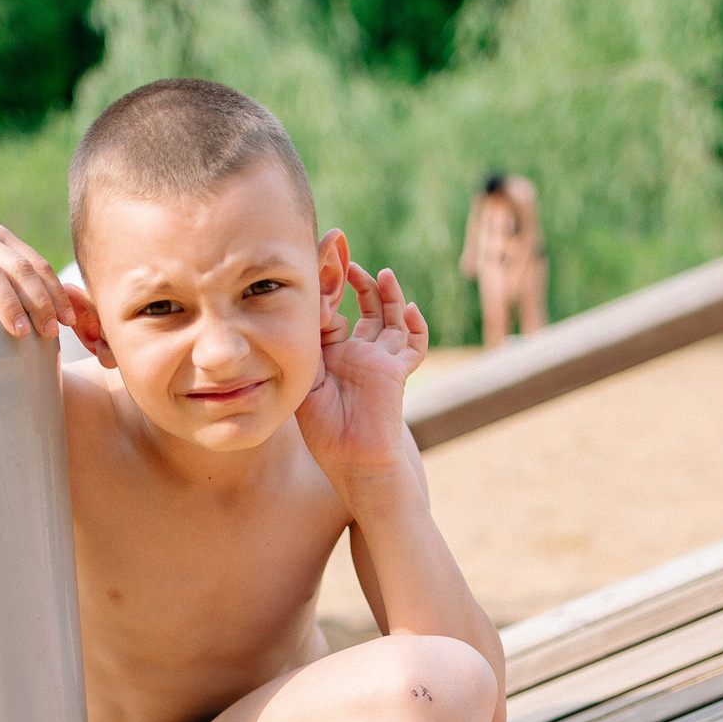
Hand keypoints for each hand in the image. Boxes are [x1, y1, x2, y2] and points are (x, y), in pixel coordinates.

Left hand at [297, 262, 428, 485]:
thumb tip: (319, 308)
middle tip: (349, 259)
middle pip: (363, 310)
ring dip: (387, 296)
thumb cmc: (325, 433)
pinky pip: (414, 345)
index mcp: (329, 357)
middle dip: (357, 283)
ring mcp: (379, 361)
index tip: (320, 264)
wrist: (355, 462)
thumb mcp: (306, 383)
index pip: (329, 314)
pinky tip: (410, 310)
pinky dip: (416, 327)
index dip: (326, 290)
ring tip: (381, 273)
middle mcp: (356, 355)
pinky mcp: (397, 371)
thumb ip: (312, 346)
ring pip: (390, 320)